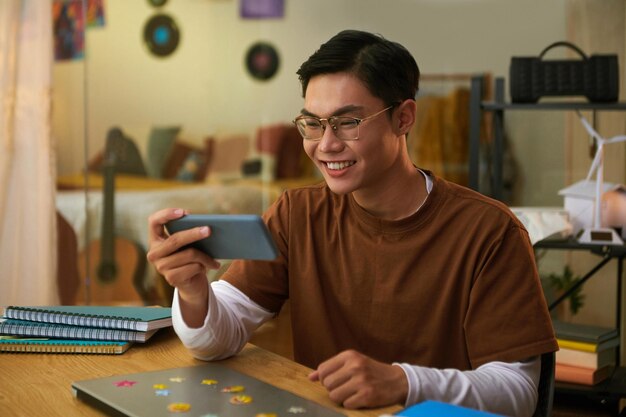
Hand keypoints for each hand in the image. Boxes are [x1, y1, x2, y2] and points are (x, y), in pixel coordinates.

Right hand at [147, 208, 220, 325]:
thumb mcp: (188, 244)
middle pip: (175, 239)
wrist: (192, 283)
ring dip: (206, 255)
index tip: (183, 212)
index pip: (153, 221)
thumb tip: (205, 227)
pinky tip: (212, 266)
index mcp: (156, 239)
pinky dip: (206, 265)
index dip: (166, 215)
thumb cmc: (190, 258)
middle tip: (209, 230)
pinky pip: (194, 267)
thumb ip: (189, 233)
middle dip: (194, 233)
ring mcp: (161, 267)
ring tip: (216, 257)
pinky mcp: (171, 278)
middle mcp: (154, 253)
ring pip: (189, 254)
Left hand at [309, 350, 407, 408]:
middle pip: (327, 384)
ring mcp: (361, 381)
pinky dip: (351, 404)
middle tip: (346, 388)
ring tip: (352, 393)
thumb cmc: (372, 372)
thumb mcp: (353, 363)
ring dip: (341, 398)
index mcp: (350, 355)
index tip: (336, 381)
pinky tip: (360, 398)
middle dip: (334, 389)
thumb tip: (311, 377)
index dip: (326, 379)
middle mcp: (355, 366)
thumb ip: (331, 368)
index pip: (323, 369)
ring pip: (334, 396)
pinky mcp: (367, 395)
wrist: (398, 380)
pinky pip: (346, 404)